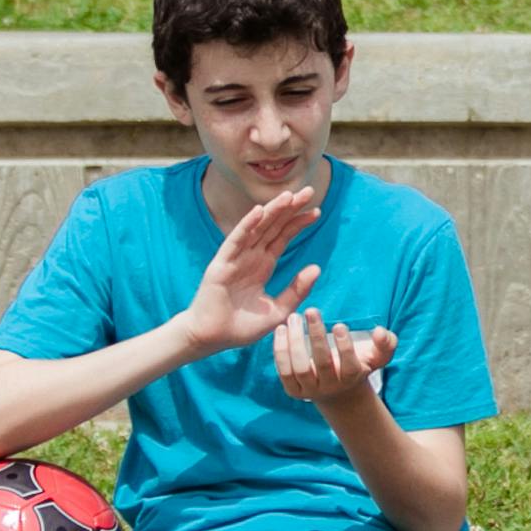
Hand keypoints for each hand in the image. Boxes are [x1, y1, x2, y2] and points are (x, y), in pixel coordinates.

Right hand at [172, 183, 325, 354]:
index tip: (316, 211)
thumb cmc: (241, 326)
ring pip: (257, 228)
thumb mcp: (278, 310)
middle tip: (308, 191)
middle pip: (273, 226)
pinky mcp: (221, 264)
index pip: (283, 237)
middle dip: (290, 209)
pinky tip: (259, 211)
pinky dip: (246, 225)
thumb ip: (296, 290)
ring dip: (272, 211)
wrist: (213, 339)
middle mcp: (250, 257)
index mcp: (262, 265)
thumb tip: (317, 267)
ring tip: (289, 196)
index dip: (298, 223)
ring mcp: (235, 258)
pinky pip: (235, 240)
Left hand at [272, 305, 399, 410]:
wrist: (337, 390)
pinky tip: (281, 330)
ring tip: (293, 318)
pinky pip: (284, 372)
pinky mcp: (293, 390)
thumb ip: (386, 343)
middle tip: (311, 311)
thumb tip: (379, 331)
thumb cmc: (359, 363)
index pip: (349, 365)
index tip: (339, 325)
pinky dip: (280, 351)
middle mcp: (331, 386)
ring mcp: (310, 390)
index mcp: (352, 377)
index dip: (344, 346)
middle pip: (322, 363)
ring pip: (300, 368)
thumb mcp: (377, 355)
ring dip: (295, 341)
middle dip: (316, 336)